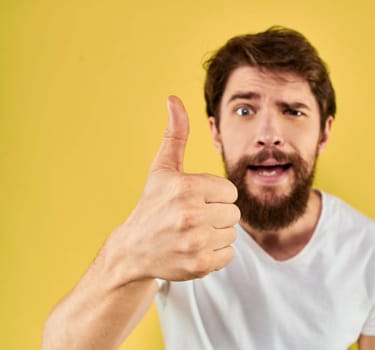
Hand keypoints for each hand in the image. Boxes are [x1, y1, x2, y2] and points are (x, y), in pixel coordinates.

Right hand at [108, 96, 239, 283]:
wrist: (133, 250)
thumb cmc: (152, 205)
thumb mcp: (162, 169)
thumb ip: (175, 134)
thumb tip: (174, 98)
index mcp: (186, 187)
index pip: (230, 192)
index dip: (215, 196)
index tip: (195, 200)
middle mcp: (190, 215)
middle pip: (234, 213)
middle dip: (217, 215)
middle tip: (192, 218)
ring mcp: (194, 242)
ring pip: (232, 234)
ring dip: (216, 234)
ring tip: (192, 233)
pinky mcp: (199, 265)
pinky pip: (228, 255)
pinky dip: (215, 254)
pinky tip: (194, 248)